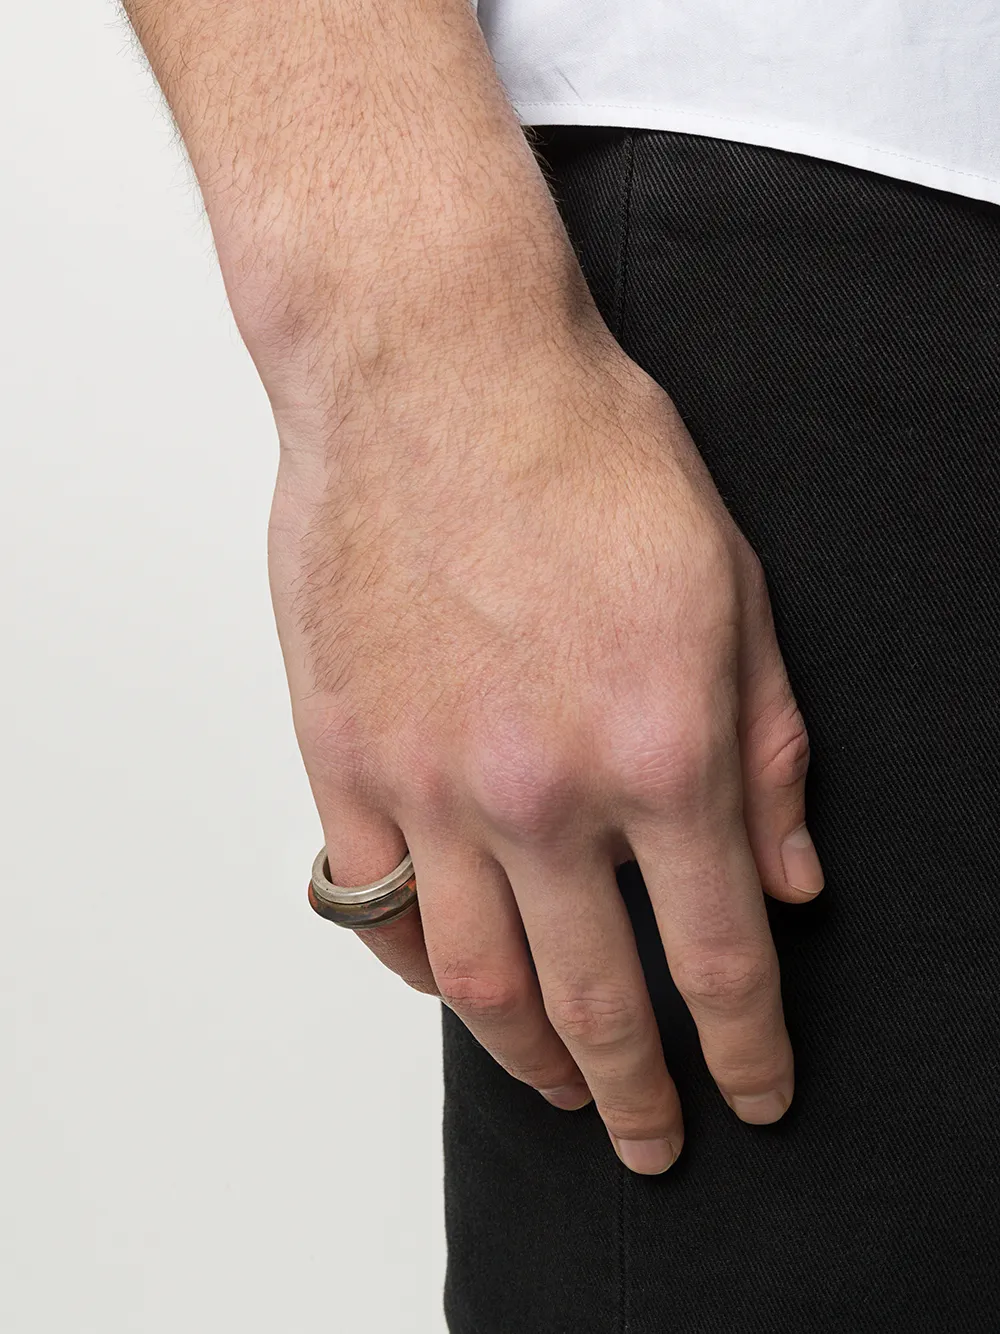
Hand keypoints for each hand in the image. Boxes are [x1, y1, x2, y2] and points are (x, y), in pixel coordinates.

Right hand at [268, 329, 823, 1175]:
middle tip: (655, 1139)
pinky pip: (371, 903)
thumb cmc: (585, 453)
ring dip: (526, 1058)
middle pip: (597, 1004)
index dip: (749, 1049)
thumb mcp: (731, 588)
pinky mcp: (342, 750)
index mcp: (661, 746)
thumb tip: (794, 879)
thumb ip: (769, 750)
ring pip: (475, 981)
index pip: (719, 957)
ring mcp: (428, 778)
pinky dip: (415, 965)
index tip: (758, 1093)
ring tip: (559, 1087)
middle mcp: (542, 788)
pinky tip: (450, 979)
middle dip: (639, 1095)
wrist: (435, 368)